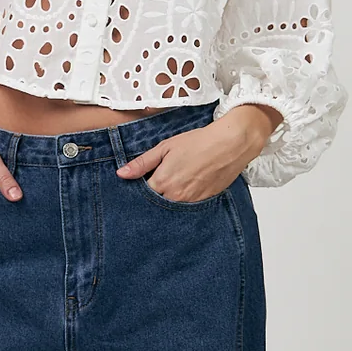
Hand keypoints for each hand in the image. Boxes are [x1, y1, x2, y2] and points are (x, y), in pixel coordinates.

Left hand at [115, 104, 281, 200]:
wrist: (230, 145)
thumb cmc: (199, 142)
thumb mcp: (165, 147)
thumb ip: (142, 162)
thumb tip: (122, 173)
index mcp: (163, 182)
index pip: (141, 195)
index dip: (139, 189)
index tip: (139, 183)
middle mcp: (175, 196)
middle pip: (155, 204)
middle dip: (152, 197)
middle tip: (158, 183)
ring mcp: (190, 202)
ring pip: (171, 208)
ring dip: (168, 200)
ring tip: (174, 183)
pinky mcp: (204, 202)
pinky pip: (187, 207)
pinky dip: (183, 200)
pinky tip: (186, 187)